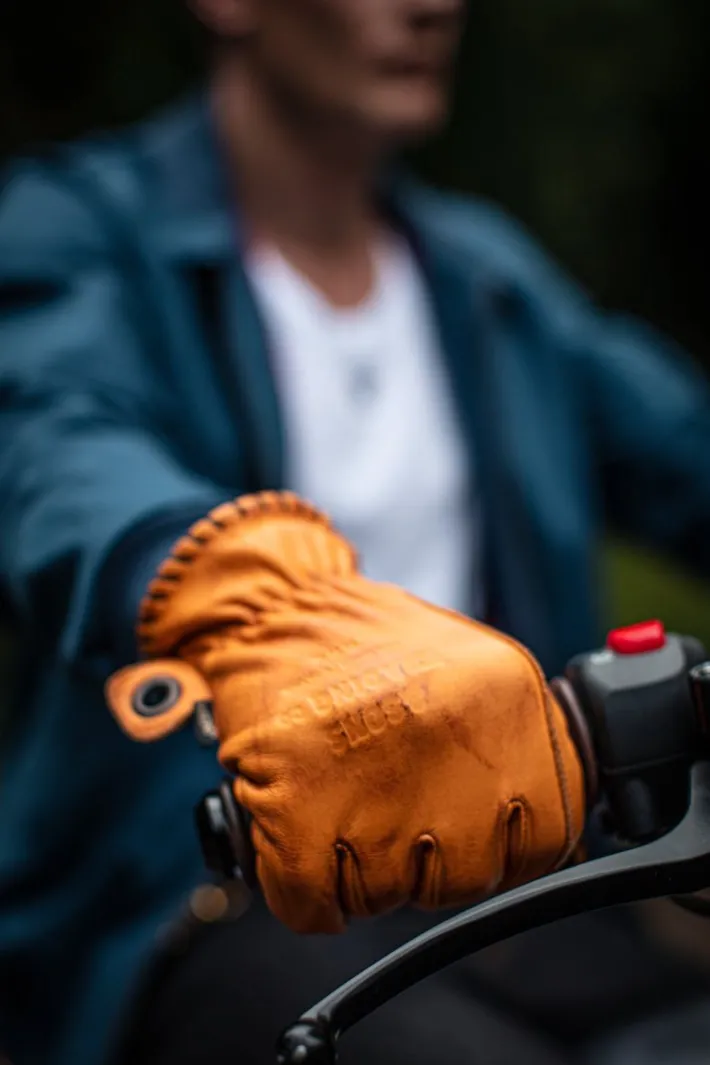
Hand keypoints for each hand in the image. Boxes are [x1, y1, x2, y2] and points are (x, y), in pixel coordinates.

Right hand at [106, 492, 584, 933]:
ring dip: (363, 871)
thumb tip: (550, 839)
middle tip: (394, 808)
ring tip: (345, 802)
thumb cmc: (373, 644)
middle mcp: (451, 739)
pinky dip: (307, 892)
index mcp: (507, 701)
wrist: (277, 608)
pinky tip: (308, 841)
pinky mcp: (298, 806)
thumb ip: (521, 750)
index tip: (475, 833)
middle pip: (467, 877)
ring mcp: (375, 777)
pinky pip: (314, 903)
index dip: (507, 848)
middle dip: (429, 862)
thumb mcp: (478, 674)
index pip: (547, 841)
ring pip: (388, 897)